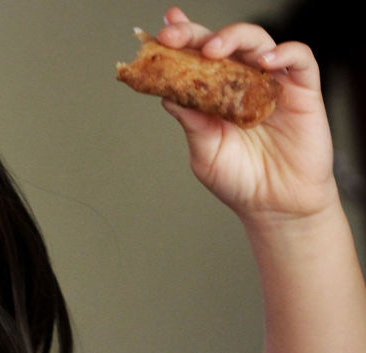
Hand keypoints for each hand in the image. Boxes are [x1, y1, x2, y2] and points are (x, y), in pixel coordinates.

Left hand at [158, 8, 335, 222]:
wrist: (276, 207)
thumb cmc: (240, 182)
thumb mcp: (206, 154)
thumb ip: (191, 123)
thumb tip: (169, 95)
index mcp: (218, 93)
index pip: (199, 58)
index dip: (183, 39)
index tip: (164, 31)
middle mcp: (245, 81)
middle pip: (224, 43)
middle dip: (197, 34)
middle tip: (176, 36)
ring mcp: (274, 82)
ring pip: (257, 41)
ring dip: (234, 38)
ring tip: (214, 50)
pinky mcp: (303, 89)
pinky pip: (299, 58)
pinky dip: (283, 52)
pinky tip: (264, 62)